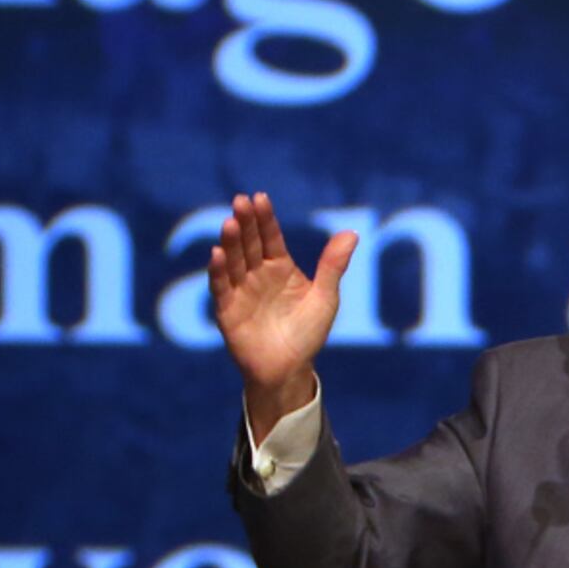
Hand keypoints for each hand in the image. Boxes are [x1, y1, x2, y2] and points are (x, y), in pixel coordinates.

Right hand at [209, 193, 358, 440]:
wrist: (289, 370)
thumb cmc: (308, 333)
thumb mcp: (325, 298)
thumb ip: (333, 266)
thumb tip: (352, 232)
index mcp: (281, 267)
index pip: (270, 237)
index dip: (265, 218)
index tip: (259, 197)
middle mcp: (258, 274)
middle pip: (249, 243)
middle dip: (245, 223)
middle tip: (240, 201)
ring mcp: (241, 290)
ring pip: (234, 261)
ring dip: (230, 243)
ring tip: (229, 223)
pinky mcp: (228, 310)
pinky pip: (222, 287)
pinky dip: (219, 271)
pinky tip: (217, 254)